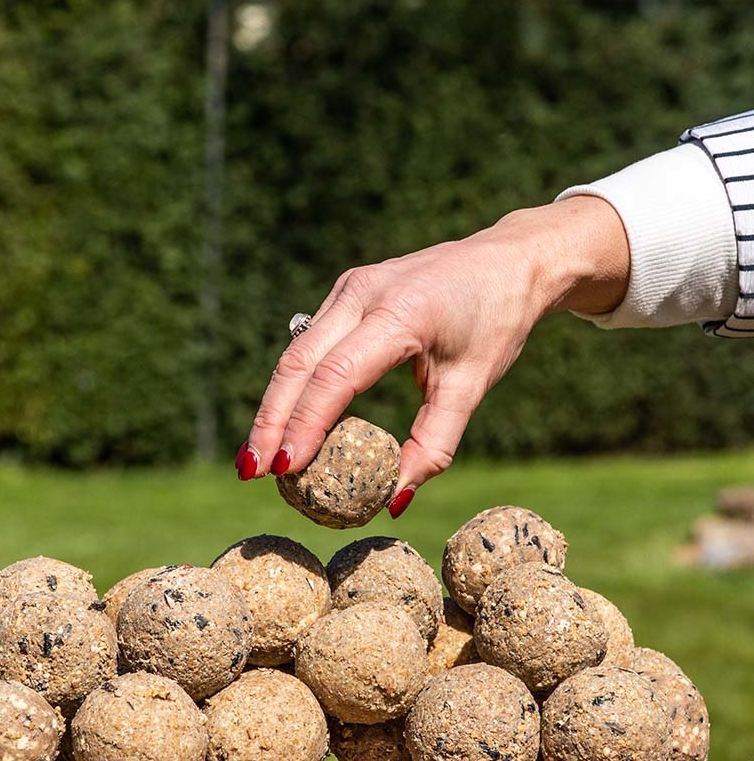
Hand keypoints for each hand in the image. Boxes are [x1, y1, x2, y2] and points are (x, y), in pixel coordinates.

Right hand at [238, 196, 629, 515]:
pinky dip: (292, 384)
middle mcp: (365, 293)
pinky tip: (282, 421)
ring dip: (274, 405)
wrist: (509, 260)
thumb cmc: (496, 323)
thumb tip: (395, 501)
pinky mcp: (347, 290)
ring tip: (255, 455)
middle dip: (270, 420)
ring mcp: (351, 287)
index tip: (285, 469)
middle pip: (299, 363)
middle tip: (251, 471)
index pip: (336, 376)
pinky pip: (309, 341)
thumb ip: (434, 445)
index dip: (305, 424)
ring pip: (295, 352)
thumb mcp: (472, 387)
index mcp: (402, 313)